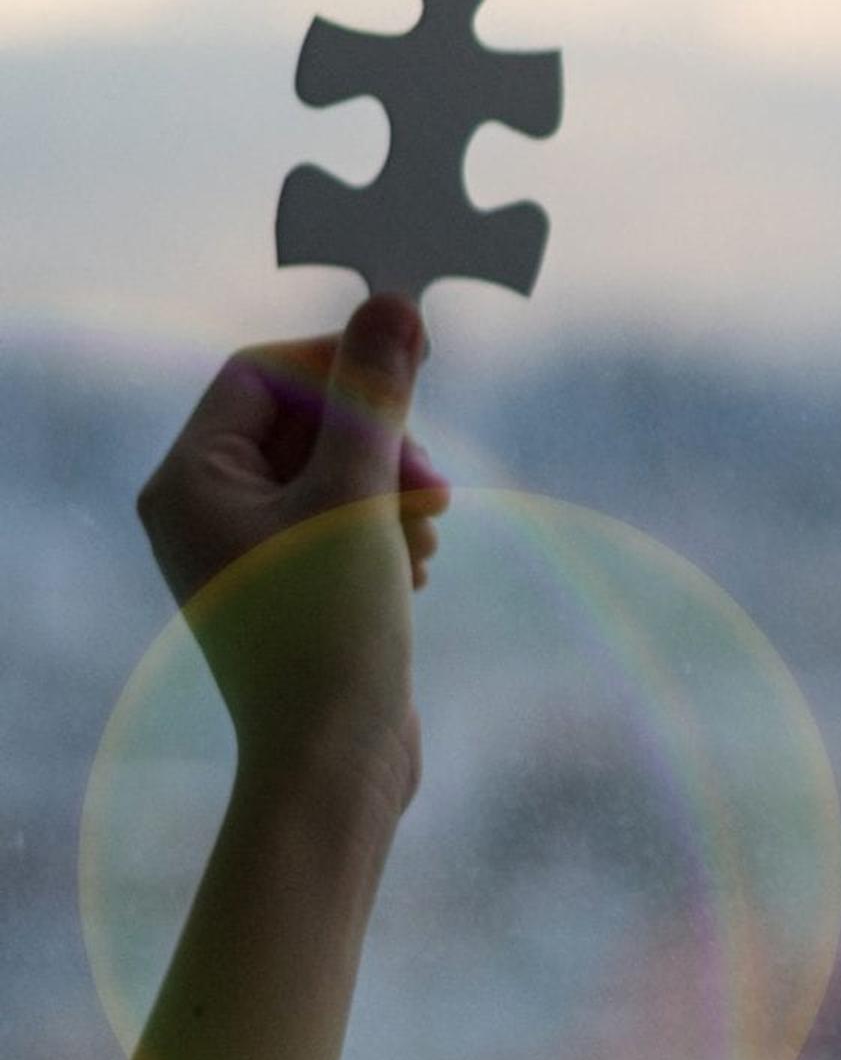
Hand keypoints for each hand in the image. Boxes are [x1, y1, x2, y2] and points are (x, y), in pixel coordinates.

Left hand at [133, 295, 449, 806]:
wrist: (333, 757)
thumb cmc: (329, 627)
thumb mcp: (356, 495)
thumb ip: (372, 395)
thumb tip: (390, 301)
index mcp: (190, 481)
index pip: (262, 371)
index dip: (340, 360)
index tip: (419, 366)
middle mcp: (203, 509)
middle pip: (301, 419)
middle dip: (378, 439)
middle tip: (431, 485)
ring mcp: (244, 549)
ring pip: (332, 468)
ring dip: (390, 485)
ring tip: (424, 537)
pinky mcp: (288, 584)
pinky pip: (338, 517)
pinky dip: (384, 525)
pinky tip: (412, 567)